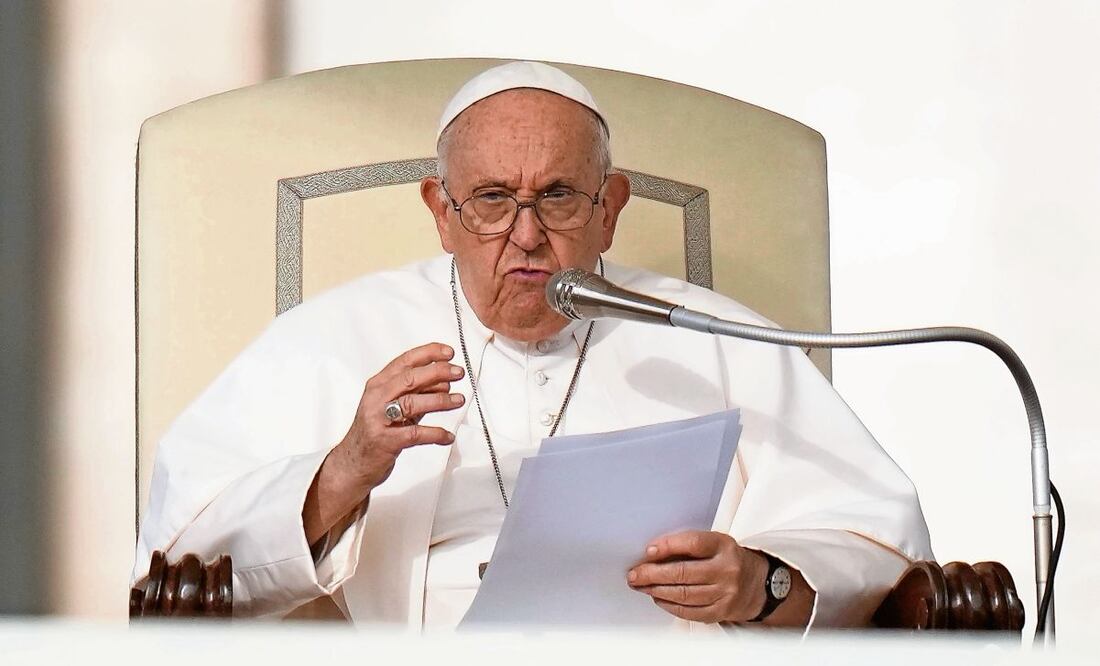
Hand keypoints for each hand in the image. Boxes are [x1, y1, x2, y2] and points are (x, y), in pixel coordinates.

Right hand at [337, 342, 465, 492]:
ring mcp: (379, 420)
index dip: (428, 354)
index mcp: (378, 385)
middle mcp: (377, 398)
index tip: (448, 352)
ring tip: (458, 400)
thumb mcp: (393, 406)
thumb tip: (445, 382)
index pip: (404, 361)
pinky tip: (448, 436)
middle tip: (457, 373)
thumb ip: (416, 393)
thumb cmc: (376, 430)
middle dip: (437, 372)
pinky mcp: (386, 441)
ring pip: (412, 403)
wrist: (354, 462)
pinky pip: (415, 434)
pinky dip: (435, 434)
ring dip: (440, 400)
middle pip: (409, 379)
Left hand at [627, 530, 768, 623]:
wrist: (758, 584)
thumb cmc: (728, 560)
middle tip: (635, 574)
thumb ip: (688, 545)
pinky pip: (689, 611)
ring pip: (684, 594)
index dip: (668, 546)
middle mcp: (726, 569)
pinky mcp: (721, 611)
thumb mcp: (715, 543)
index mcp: (723, 546)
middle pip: (683, 572)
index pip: (692, 543)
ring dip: (657, 590)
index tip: (648, 551)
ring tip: (641, 586)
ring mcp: (725, 593)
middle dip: (653, 574)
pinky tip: (658, 599)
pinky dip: (669, 605)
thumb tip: (653, 553)